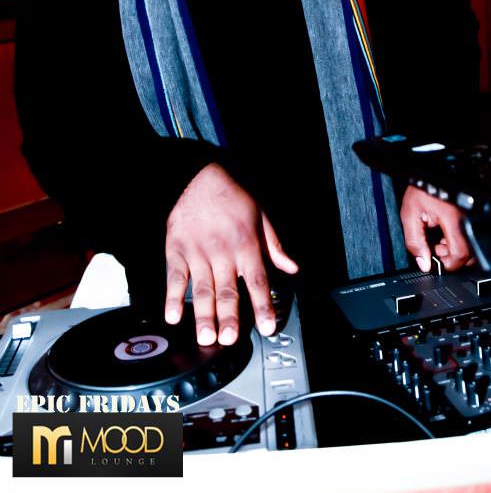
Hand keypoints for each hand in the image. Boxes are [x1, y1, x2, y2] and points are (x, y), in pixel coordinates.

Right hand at [164, 163, 297, 346]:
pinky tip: (173, 316)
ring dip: (203, 315)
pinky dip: (173, 298)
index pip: (258, 281)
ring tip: (206, 337)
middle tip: (229, 339)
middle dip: (229, 318)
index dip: (263, 306)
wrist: (198, 176)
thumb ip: (275, 246)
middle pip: (228, 291)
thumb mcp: (261, 216)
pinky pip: (175, 278)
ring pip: (202, 289)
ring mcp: (198, 253)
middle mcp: (223, 252)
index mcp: (246, 245)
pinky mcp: (177, 250)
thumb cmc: (233, 196)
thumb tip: (292, 268)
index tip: (267, 327)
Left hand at [400, 186, 472, 271]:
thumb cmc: (421, 189)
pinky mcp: (471, 215)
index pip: (460, 253)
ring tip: (440, 240)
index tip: (437, 261)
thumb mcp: (410, 214)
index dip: (448, 263)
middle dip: (453, 257)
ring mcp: (471, 217)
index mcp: (453, 219)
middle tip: (437, 249)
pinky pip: (471, 236)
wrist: (432, 172)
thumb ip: (415, 241)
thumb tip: (424, 263)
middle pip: (471, 254)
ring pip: (472, 246)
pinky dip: (459, 240)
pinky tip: (446, 233)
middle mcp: (466, 218)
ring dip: (456, 250)